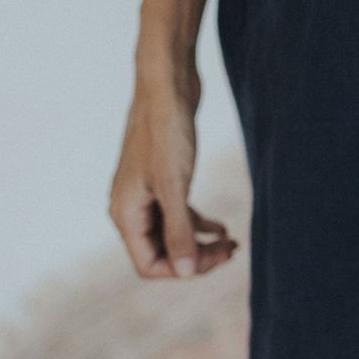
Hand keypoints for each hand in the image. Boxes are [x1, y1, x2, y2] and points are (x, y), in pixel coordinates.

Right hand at [108, 60, 237, 277]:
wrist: (167, 85)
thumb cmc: (166, 131)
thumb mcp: (175, 185)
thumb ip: (178, 230)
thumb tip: (185, 272)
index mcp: (126, 213)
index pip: (149, 264)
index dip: (182, 269)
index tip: (217, 257)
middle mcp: (131, 207)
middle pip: (161, 251)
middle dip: (195, 256)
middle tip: (232, 250)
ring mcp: (146, 192)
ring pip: (171, 233)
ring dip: (200, 242)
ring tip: (232, 243)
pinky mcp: (162, 178)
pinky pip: (177, 213)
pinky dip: (198, 223)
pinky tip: (222, 228)